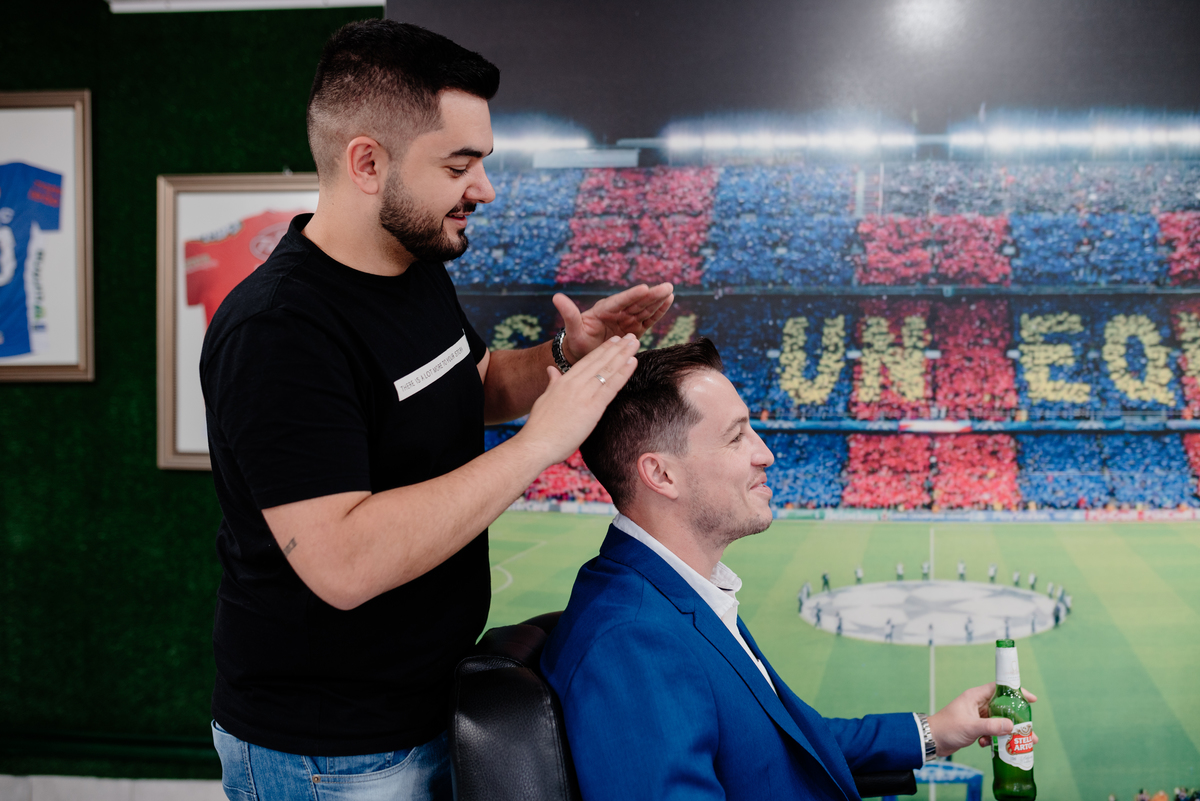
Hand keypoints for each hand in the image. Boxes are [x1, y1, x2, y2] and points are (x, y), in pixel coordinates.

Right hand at [517, 334, 640, 465]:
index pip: (587, 361)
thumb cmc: (540, 428)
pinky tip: (633, 363)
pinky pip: (611, 387)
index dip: (602, 349)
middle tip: (631, 336)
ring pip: (608, 369)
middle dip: (617, 347)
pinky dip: (623, 373)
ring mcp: (583, 394)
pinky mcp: (592, 408)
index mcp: (563, 381)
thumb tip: (552, 370)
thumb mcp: (544, 399)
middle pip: (600, 361)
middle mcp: (574, 384)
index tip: (614, 341)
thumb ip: (552, 383)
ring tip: (636, 342)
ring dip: (624, 355)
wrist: (535, 444)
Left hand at [554, 283, 673, 363]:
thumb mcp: (573, 330)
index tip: (644, 288)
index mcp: (603, 310)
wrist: (582, 354)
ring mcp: (626, 320)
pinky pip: (648, 319)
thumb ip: (569, 314)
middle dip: (651, 295)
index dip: (632, 296)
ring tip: (670, 290)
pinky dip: (658, 311)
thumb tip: (556, 296)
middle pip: (636, 302)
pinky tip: (668, 301)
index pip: (620, 302)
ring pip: (644, 308)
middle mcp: (617, 312)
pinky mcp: (634, 329)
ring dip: (657, 300)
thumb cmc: (576, 342)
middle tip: (666, 286)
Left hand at [927, 683, 1038, 756]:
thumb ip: (991, 726)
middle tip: (1030, 730)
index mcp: (975, 696)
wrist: (931, 740)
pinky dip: (993, 738)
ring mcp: (976, 716)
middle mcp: (976, 704)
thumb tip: (1012, 726)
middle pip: (1002, 708)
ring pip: (998, 721)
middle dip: (1016, 719)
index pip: (999, 688)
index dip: (1015, 692)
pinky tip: (988, 745)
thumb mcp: (971, 727)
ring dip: (1007, 732)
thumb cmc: (947, 728)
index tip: (1031, 699)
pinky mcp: (974, 727)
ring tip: (1020, 743)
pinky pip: (990, 731)